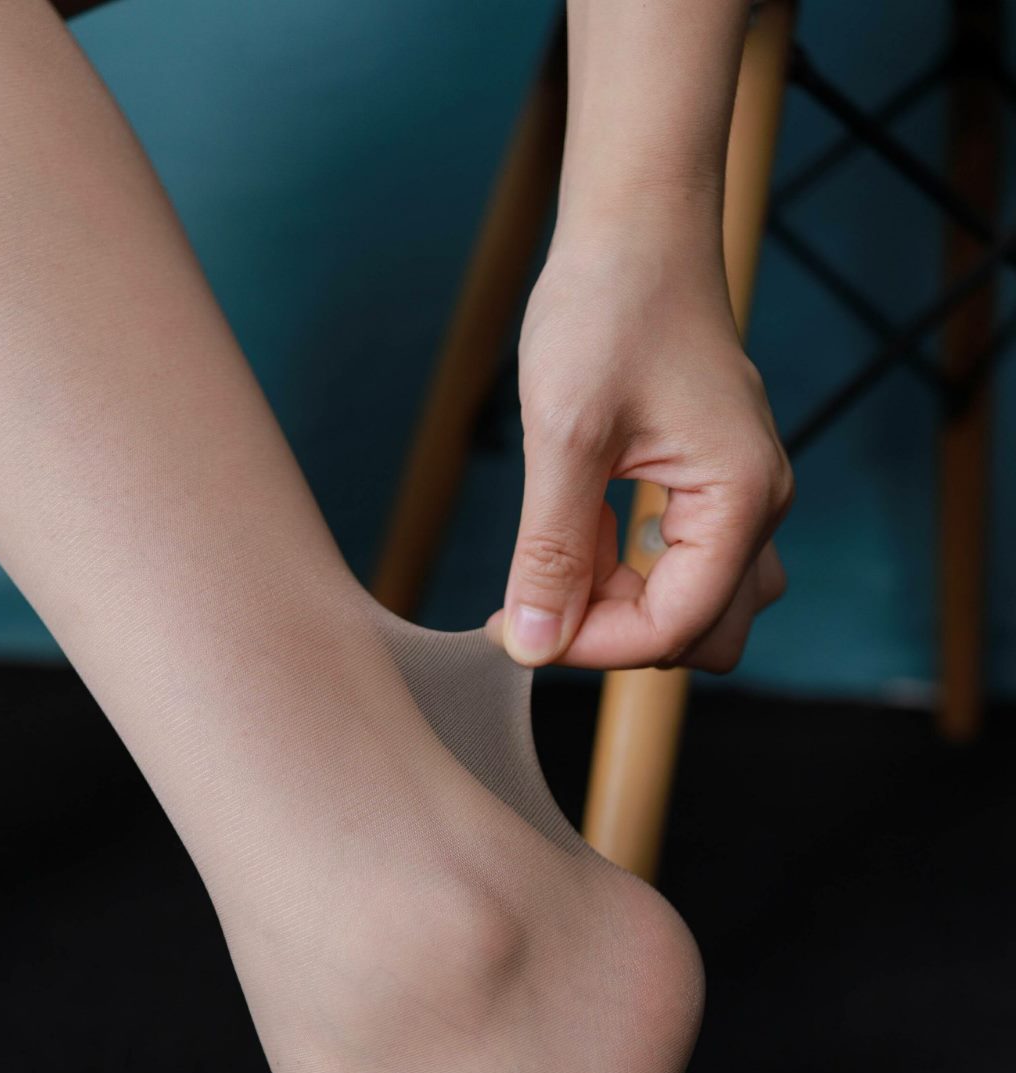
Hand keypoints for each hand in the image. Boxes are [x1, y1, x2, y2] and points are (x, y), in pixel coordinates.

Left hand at [488, 214, 793, 670]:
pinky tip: (576, 531)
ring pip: (695, 606)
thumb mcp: (564, 436)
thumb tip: (533, 643)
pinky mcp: (711, 484)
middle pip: (700, 635)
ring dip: (624, 605)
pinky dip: (626, 571)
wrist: (635, 222)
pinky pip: (680, 564)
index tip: (520, 628)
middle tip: (538, 598)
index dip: (593, 645)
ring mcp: (739, 496)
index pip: (676, 627)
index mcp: (739, 499)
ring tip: (556, 557)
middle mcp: (757, 506)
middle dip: (616, 634)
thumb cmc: (608, 305)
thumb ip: (552, 551)